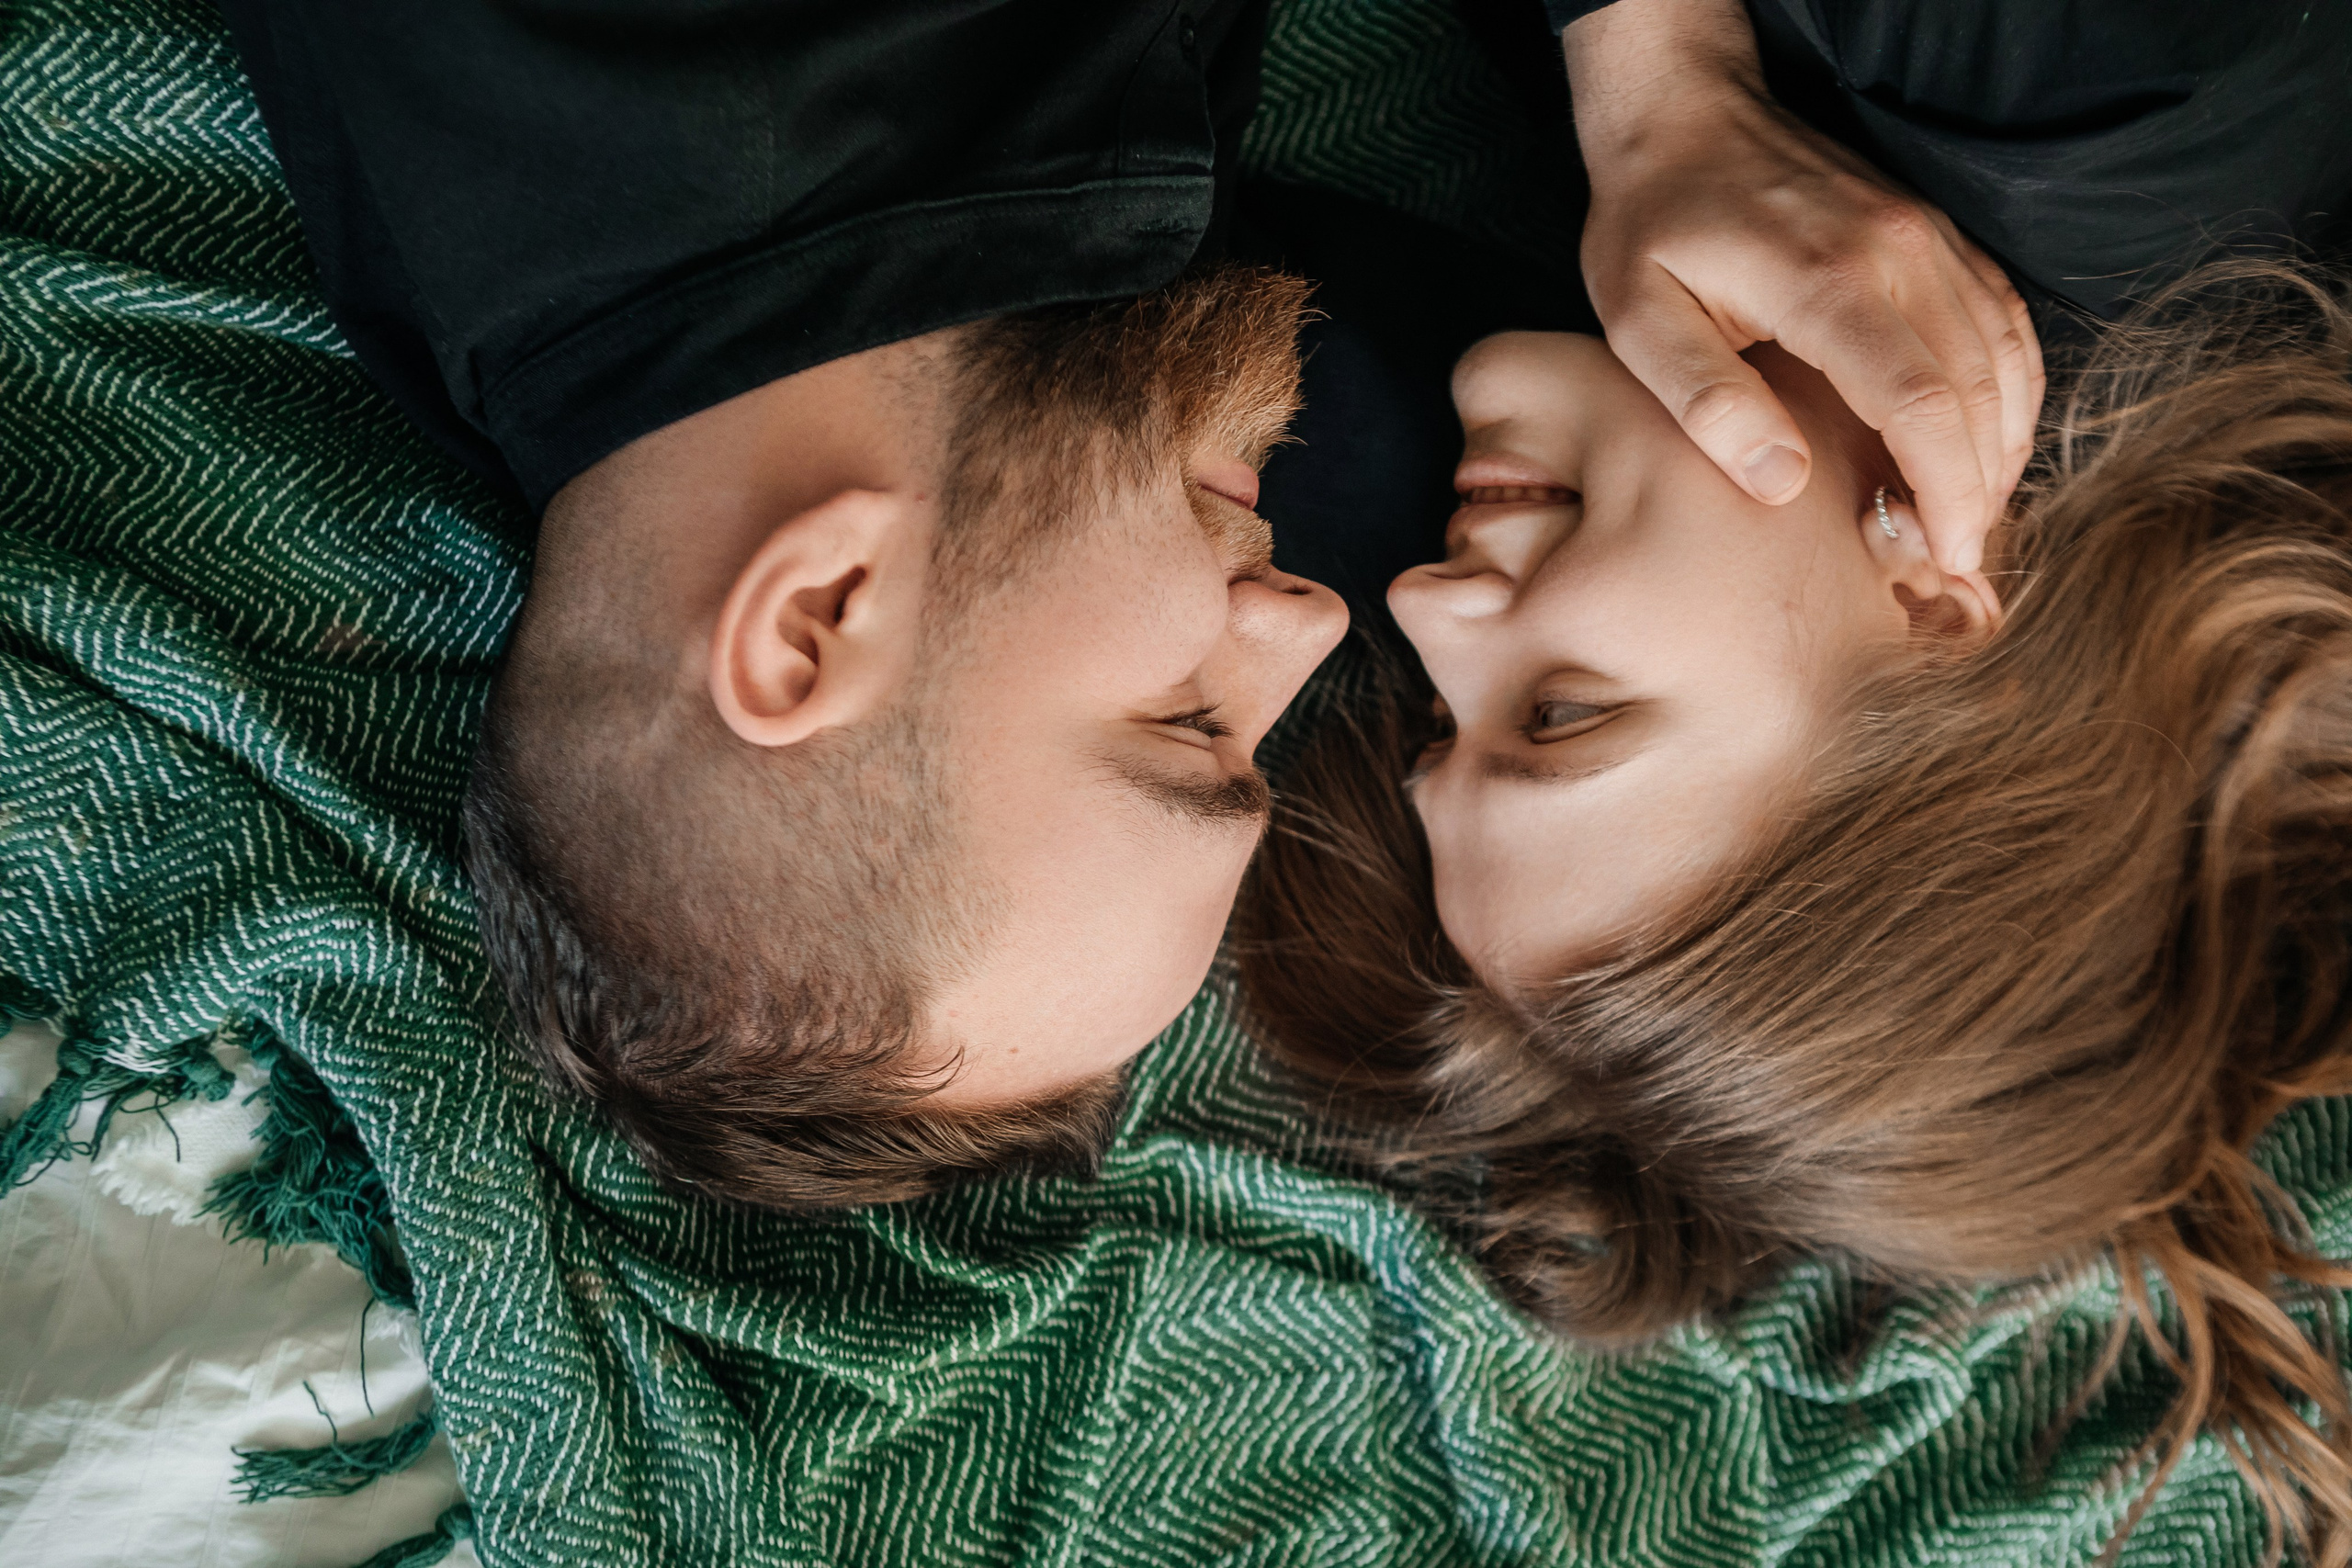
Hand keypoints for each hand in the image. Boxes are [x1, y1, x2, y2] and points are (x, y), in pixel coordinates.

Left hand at [1563, 0, 2041, 571]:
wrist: (1684, 121)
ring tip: (1969, 518)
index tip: (1945, 558)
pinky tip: (1985, 447)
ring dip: (2001, 447)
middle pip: (1979, 392)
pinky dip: (2008, 393)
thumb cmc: (1652, 229)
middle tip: (1953, 562)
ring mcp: (1929, 237)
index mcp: (1827, 282)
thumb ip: (1707, 400)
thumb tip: (1781, 482)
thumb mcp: (1640, 321)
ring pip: (2005, 359)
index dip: (1945, 493)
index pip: (1921, 404)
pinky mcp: (1937, 235)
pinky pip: (2002, 321)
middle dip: (1980, 489)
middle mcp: (1900, 253)